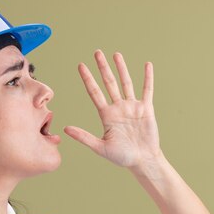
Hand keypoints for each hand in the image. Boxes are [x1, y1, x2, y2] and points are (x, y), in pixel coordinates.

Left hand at [64, 50, 162, 169]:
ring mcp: (132, 107)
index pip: (94, 93)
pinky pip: (147, 90)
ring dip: (121, 68)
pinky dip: (147, 78)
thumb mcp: (100, 147)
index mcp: (106, 115)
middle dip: (102, 68)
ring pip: (126, 83)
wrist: (142, 161)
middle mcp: (118, 108)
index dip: (88, 79)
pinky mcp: (146, 109)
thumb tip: (65, 129)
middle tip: (97, 52)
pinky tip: (147, 65)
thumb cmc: (122, 157)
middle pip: (109, 83)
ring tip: (116, 54)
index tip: (81, 66)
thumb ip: (84, 137)